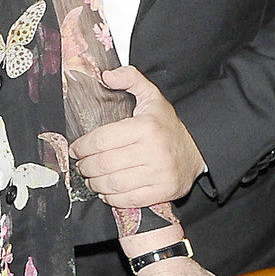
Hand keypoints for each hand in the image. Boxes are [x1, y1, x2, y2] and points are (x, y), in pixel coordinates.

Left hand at [71, 66, 205, 205]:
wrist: (198, 150)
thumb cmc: (167, 125)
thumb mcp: (152, 96)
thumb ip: (130, 79)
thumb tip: (105, 76)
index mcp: (146, 126)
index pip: (102, 140)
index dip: (82, 147)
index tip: (76, 149)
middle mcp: (153, 151)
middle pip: (104, 164)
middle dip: (85, 166)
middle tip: (81, 165)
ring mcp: (159, 174)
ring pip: (113, 184)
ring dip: (95, 183)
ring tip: (91, 178)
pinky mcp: (163, 192)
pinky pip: (128, 199)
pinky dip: (111, 198)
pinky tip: (106, 191)